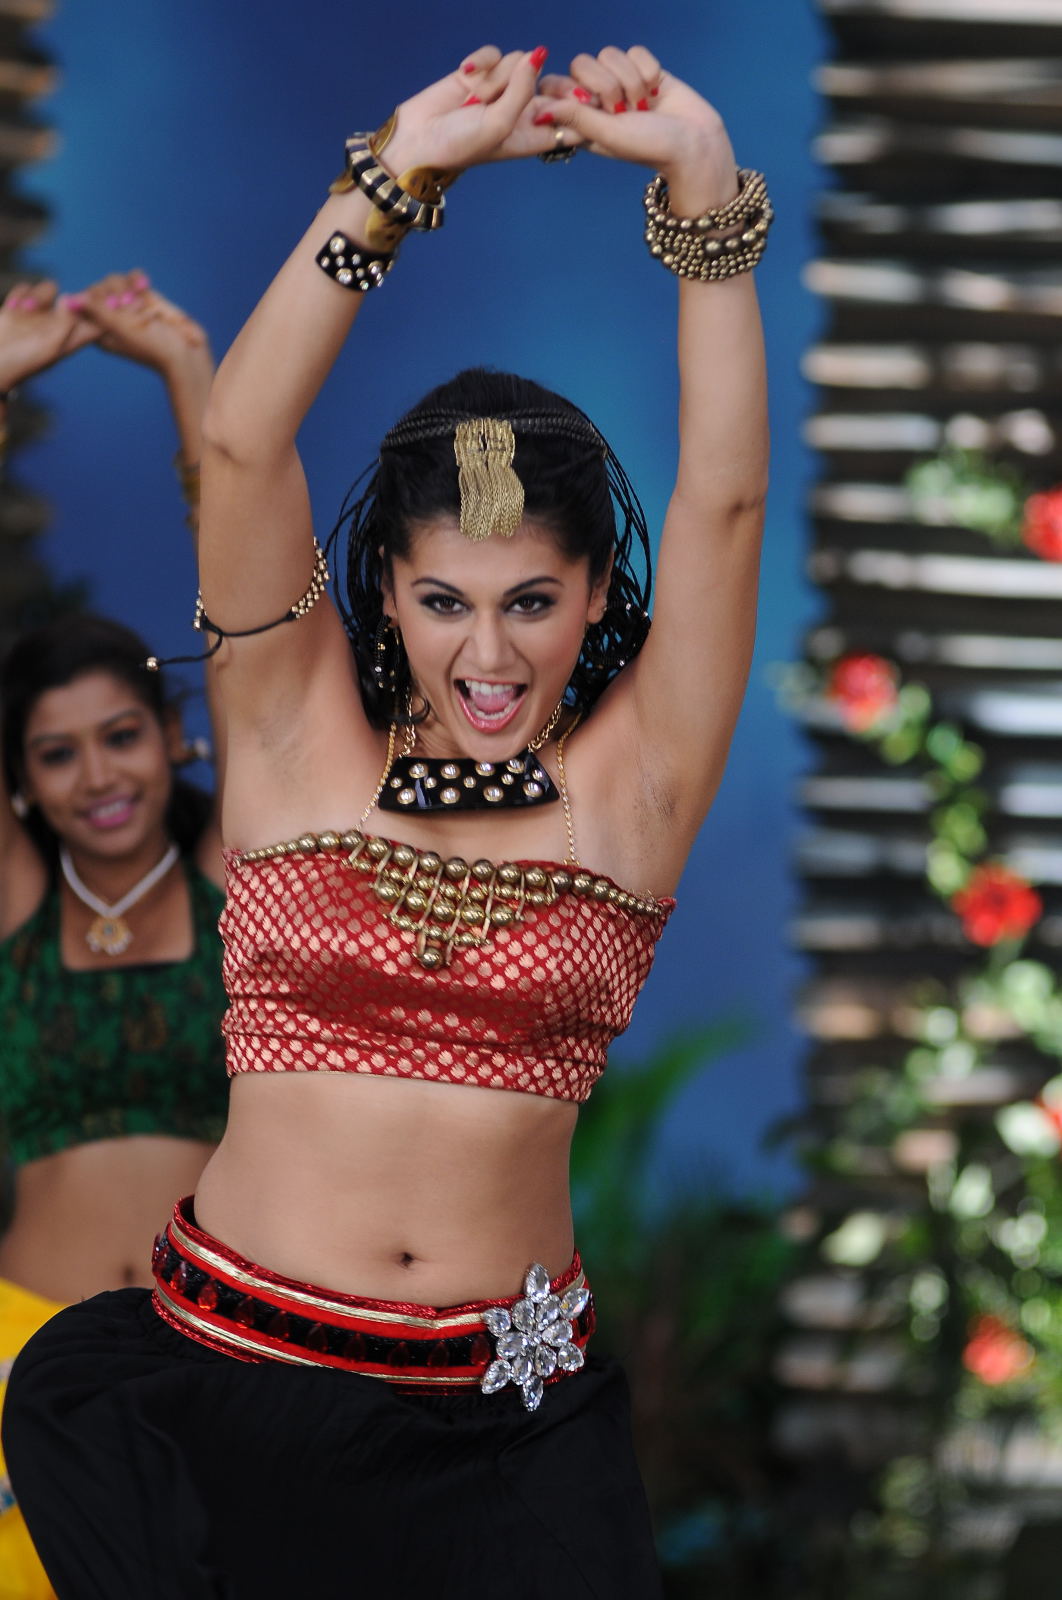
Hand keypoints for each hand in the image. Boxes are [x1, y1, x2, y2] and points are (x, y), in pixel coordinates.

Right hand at [0, 278, 98, 390]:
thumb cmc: (21, 361)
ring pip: (50, 288)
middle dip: (68, 295)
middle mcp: (58, 325)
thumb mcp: (49, 347)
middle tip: (58, 301)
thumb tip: (69, 298)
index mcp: (72, 339)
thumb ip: (64, 323)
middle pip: (76, 299)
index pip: (96, 321)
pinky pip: (26, 288)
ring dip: (37, 295)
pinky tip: (13, 308)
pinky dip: (20, 294)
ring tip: (26, 309)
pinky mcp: (19, 307)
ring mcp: (39, 314)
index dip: (97, 307)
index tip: (85, 302)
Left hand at [76, 272, 210, 379]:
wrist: (185, 352)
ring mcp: (128, 308)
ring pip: (116, 281)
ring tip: (141, 301)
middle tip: (130, 304)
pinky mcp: (144, 299)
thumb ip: (95, 310)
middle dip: (116, 291)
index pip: (85, 302)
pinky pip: (133, 279)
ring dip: (128, 287)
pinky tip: (145, 286)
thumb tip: (68, 299)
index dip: (97, 296)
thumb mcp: (120, 326)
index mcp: (98, 330)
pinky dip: (138, 280)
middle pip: (100, 288)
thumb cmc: (151, 345)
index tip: (114, 306)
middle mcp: (111, 318)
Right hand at [380, 45, 570, 173]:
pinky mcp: (482, 73)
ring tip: (476, 99)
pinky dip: (482, 60)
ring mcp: (502, 90)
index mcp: (534, 135)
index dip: (578, 106)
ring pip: (518, 62)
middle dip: (536, 82)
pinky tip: (466, 74)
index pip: (570, 120)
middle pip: (550, 83)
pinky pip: (494, 53)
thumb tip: (537, 53)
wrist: (418, 139)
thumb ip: (523, 90)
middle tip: (519, 93)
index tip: (576, 98)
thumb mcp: (499, 124)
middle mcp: (522, 112)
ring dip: (497, 77)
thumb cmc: (461, 144)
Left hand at [537, 48, 739, 207]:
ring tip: (644, 106)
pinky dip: (648, 71)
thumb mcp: (609, 134)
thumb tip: (538, 110)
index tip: (590, 105)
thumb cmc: (650, 147)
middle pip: (581, 63)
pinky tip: (657, 92)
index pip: (555, 85)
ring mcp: (620, 82)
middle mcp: (597, 99)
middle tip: (624, 111)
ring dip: (630, 80)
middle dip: (606, 85)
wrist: (694, 143)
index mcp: (581, 118)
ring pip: (609, 54)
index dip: (569, 89)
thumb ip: (575, 117)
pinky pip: (635, 51)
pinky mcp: (642, 69)